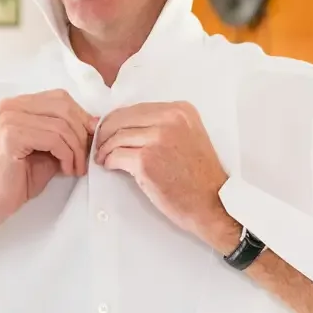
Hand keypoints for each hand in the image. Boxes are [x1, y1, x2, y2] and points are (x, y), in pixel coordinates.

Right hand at [0, 89, 96, 223]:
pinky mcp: (12, 135)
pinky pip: (54, 139)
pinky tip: (66, 169)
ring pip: (61, 125)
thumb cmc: (20, 178)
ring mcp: (10, 118)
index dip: (80, 116)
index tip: (91, 138)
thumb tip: (94, 122)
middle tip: (85, 156)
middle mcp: (11, 106)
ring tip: (76, 168)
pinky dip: (67, 155)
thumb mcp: (50, 149)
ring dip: (76, 149)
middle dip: (81, 133)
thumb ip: (66, 132)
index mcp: (18, 104)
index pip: (60, 98)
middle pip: (63, 107)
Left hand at [94, 102, 236, 245]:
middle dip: (106, 131)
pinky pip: (115, 155)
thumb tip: (125, 122)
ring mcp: (158, 139)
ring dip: (105, 148)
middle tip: (100, 143)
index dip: (118, 119)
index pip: (137, 108)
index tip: (109, 129)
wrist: (213, 203)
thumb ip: (162, 124)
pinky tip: (109, 165)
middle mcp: (170, 119)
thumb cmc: (199, 175)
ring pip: (117, 136)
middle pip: (123, 118)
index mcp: (181, 110)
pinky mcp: (146, 161)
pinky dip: (108, 160)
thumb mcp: (189, 136)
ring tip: (103, 156)